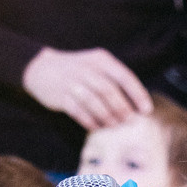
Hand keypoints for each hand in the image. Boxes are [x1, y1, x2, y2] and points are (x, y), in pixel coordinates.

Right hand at [22, 47, 152, 129]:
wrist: (41, 69)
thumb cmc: (76, 71)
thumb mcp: (96, 66)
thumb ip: (114, 80)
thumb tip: (136, 104)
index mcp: (100, 59)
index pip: (124, 76)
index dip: (137, 94)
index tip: (146, 110)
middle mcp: (87, 68)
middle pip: (109, 90)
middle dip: (122, 108)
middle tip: (129, 121)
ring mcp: (72, 82)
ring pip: (94, 102)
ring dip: (107, 116)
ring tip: (114, 126)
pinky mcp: (60, 96)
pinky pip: (78, 111)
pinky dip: (89, 121)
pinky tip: (96, 127)